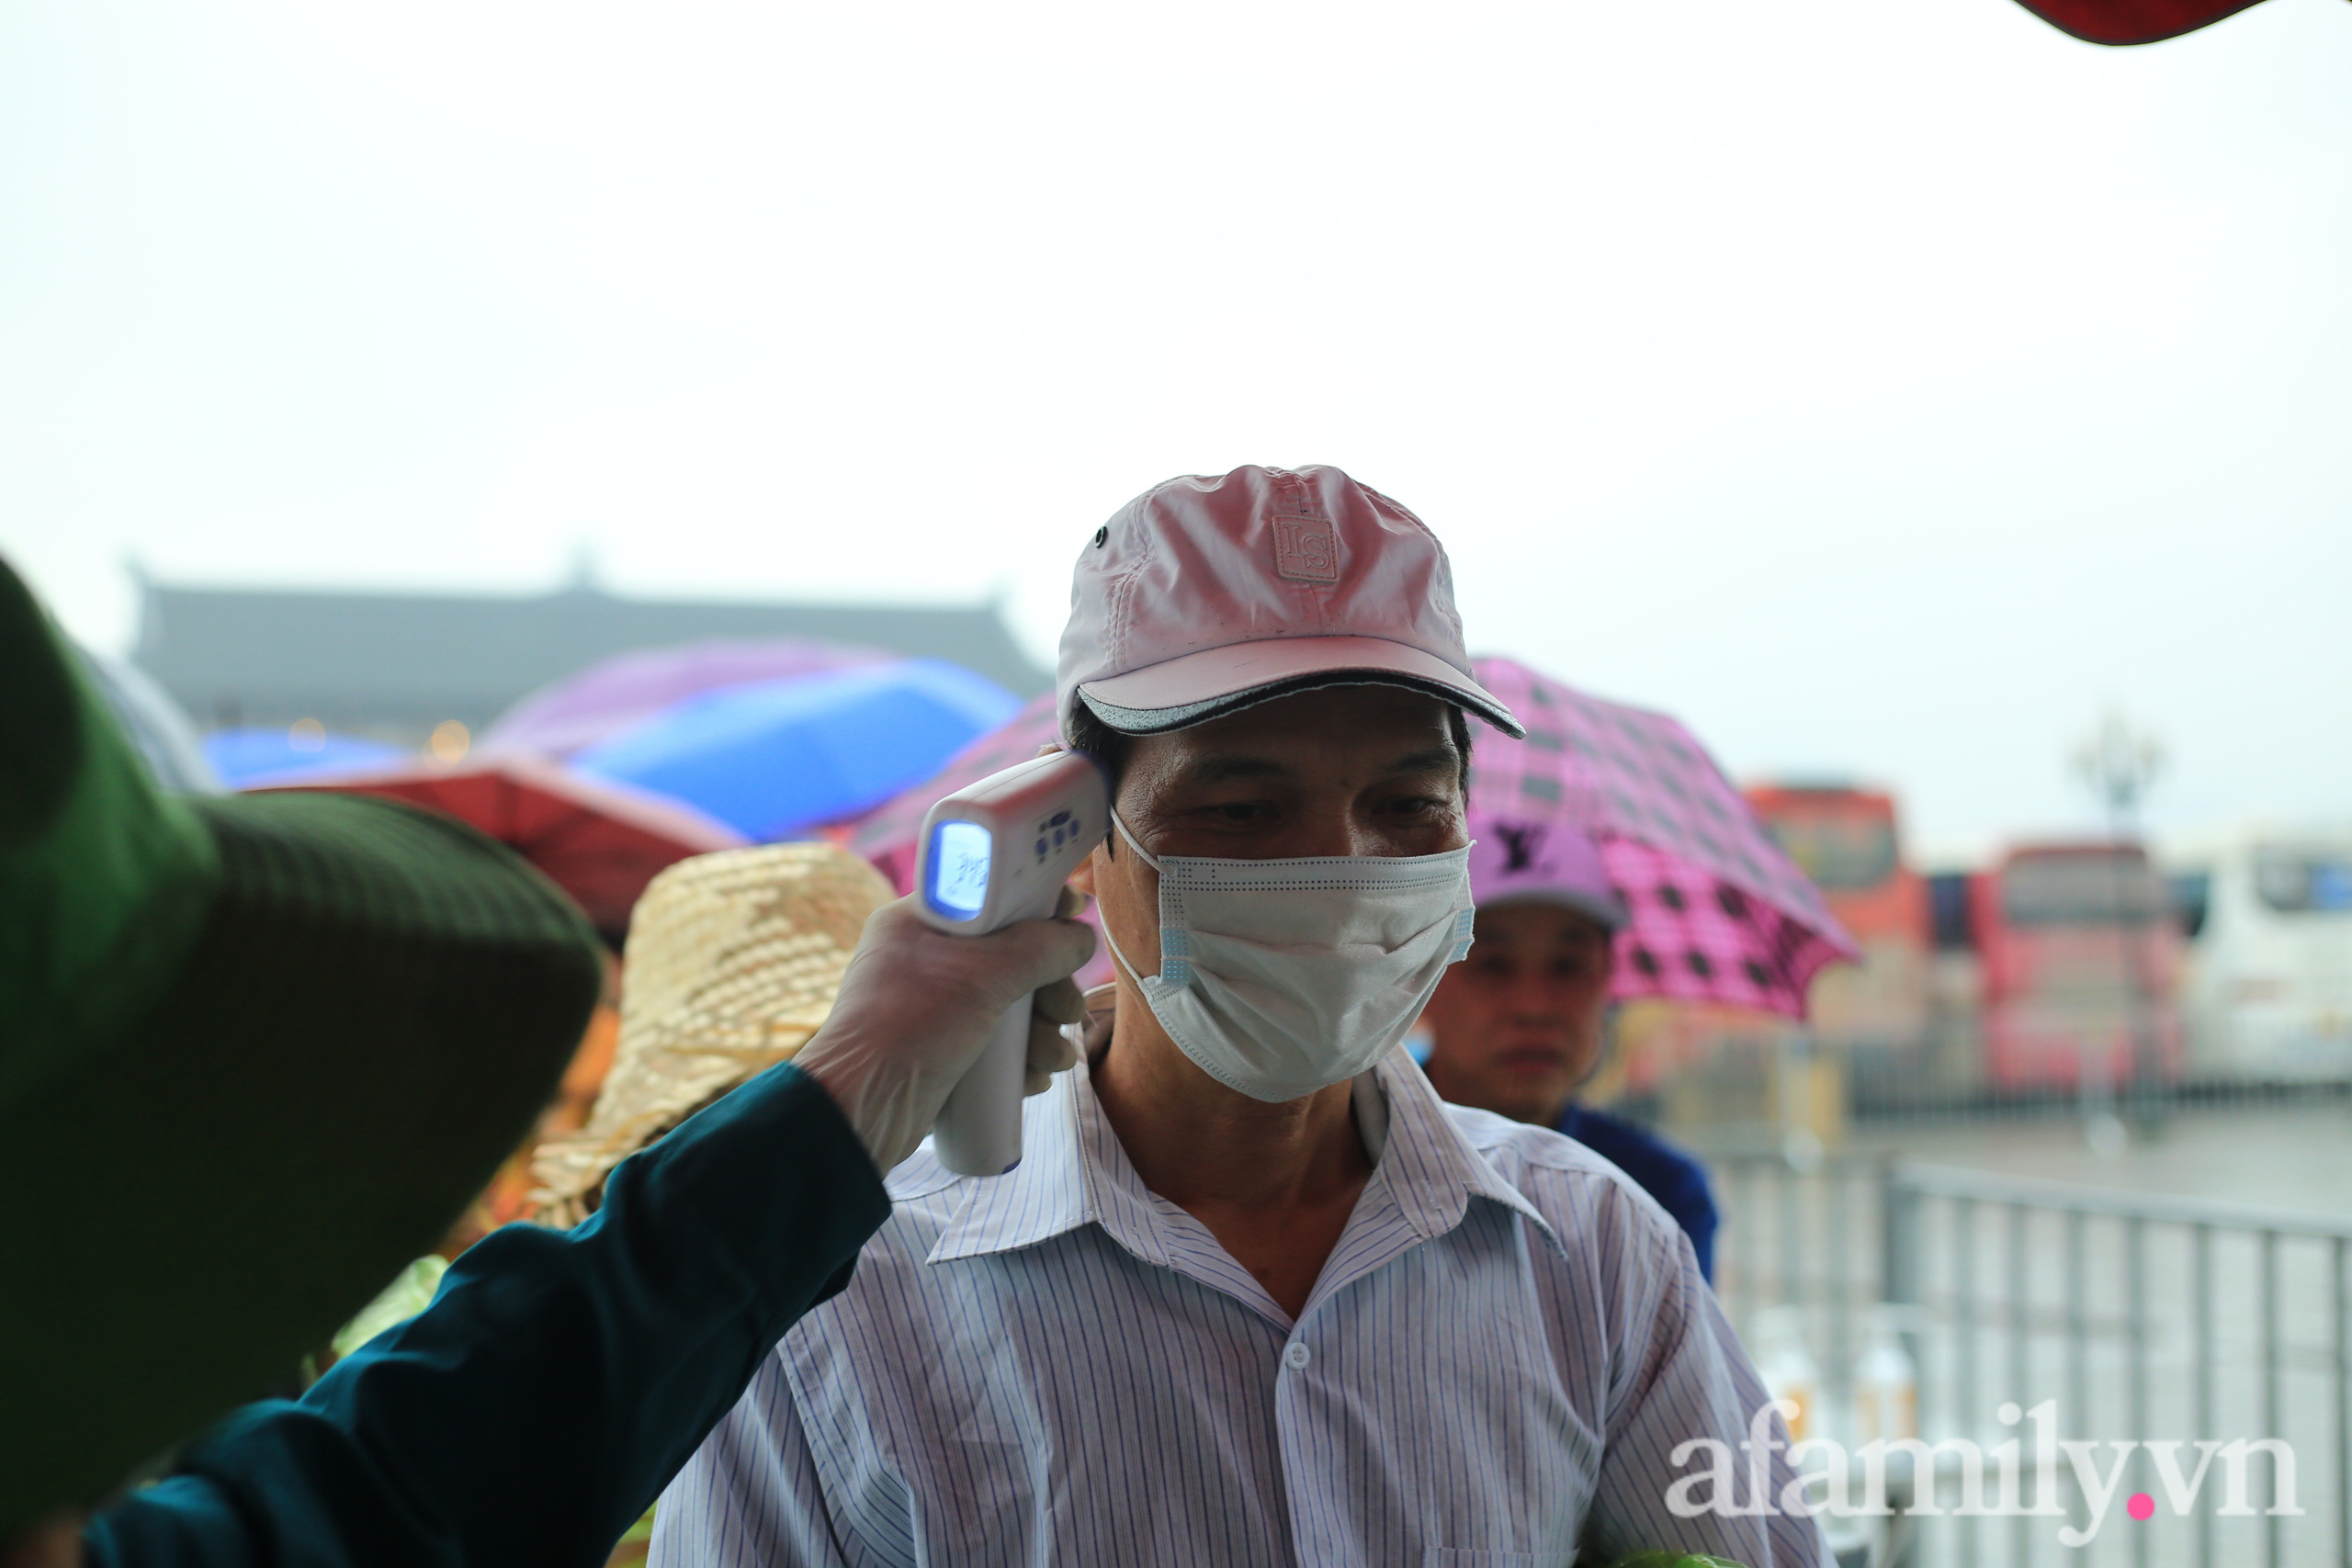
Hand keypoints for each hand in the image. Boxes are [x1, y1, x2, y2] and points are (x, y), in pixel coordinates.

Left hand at [794, 888, 1094, 1172]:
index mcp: (921, 920)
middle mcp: (925, 958)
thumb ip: (1041, 948)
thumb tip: (1081, 938)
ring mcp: (933, 1006)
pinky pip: (995, 1043)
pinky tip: (1032, 1078)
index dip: (1036, 903)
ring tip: (1052, 1060)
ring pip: (1009, 1004)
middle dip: (1049, 988)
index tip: (1074, 914)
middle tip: (1066, 1012)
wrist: (862, 1110)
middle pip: (1011, 955)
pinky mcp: (941, 1050)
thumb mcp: (985, 974)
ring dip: (1042, 1032)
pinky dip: (1020, 1058)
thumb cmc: (912, 1025)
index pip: (990, 894)